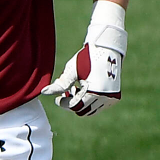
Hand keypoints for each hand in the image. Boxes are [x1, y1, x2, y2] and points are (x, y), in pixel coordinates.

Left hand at [42, 0, 126, 116]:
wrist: (108, 48)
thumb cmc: (87, 57)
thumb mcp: (72, 71)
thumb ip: (60, 85)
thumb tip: (44, 92)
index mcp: (95, 92)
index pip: (75, 106)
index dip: (63, 103)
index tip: (57, 98)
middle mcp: (105, 98)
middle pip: (82, 111)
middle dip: (72, 103)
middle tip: (66, 92)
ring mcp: (111, 98)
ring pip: (91, 110)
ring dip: (81, 103)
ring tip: (75, 89)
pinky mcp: (115, 96)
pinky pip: (99, 105)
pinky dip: (90, 101)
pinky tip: (85, 88)